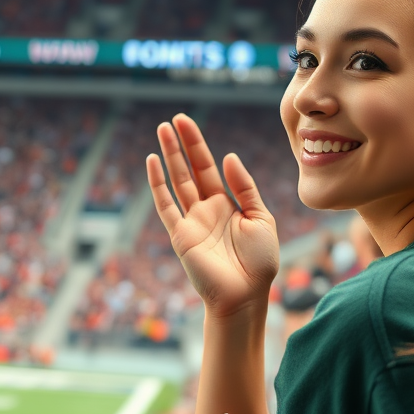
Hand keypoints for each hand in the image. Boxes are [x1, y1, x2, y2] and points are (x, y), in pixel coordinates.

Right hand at [147, 114, 278, 318]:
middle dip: (182, 144)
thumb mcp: (261, 218)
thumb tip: (228, 156)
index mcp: (226, 204)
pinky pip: (165, 205)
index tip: (188, 123)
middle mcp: (206, 209)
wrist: (246, 295)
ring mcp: (191, 221)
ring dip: (169, 156)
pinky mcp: (180, 235)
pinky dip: (157, 184)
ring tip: (161, 130)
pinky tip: (152, 162)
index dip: (198, 145)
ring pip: (177, 181)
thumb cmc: (259, 262)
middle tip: (174, 118)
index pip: (209, 167)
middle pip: (190, 169)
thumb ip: (245, 187)